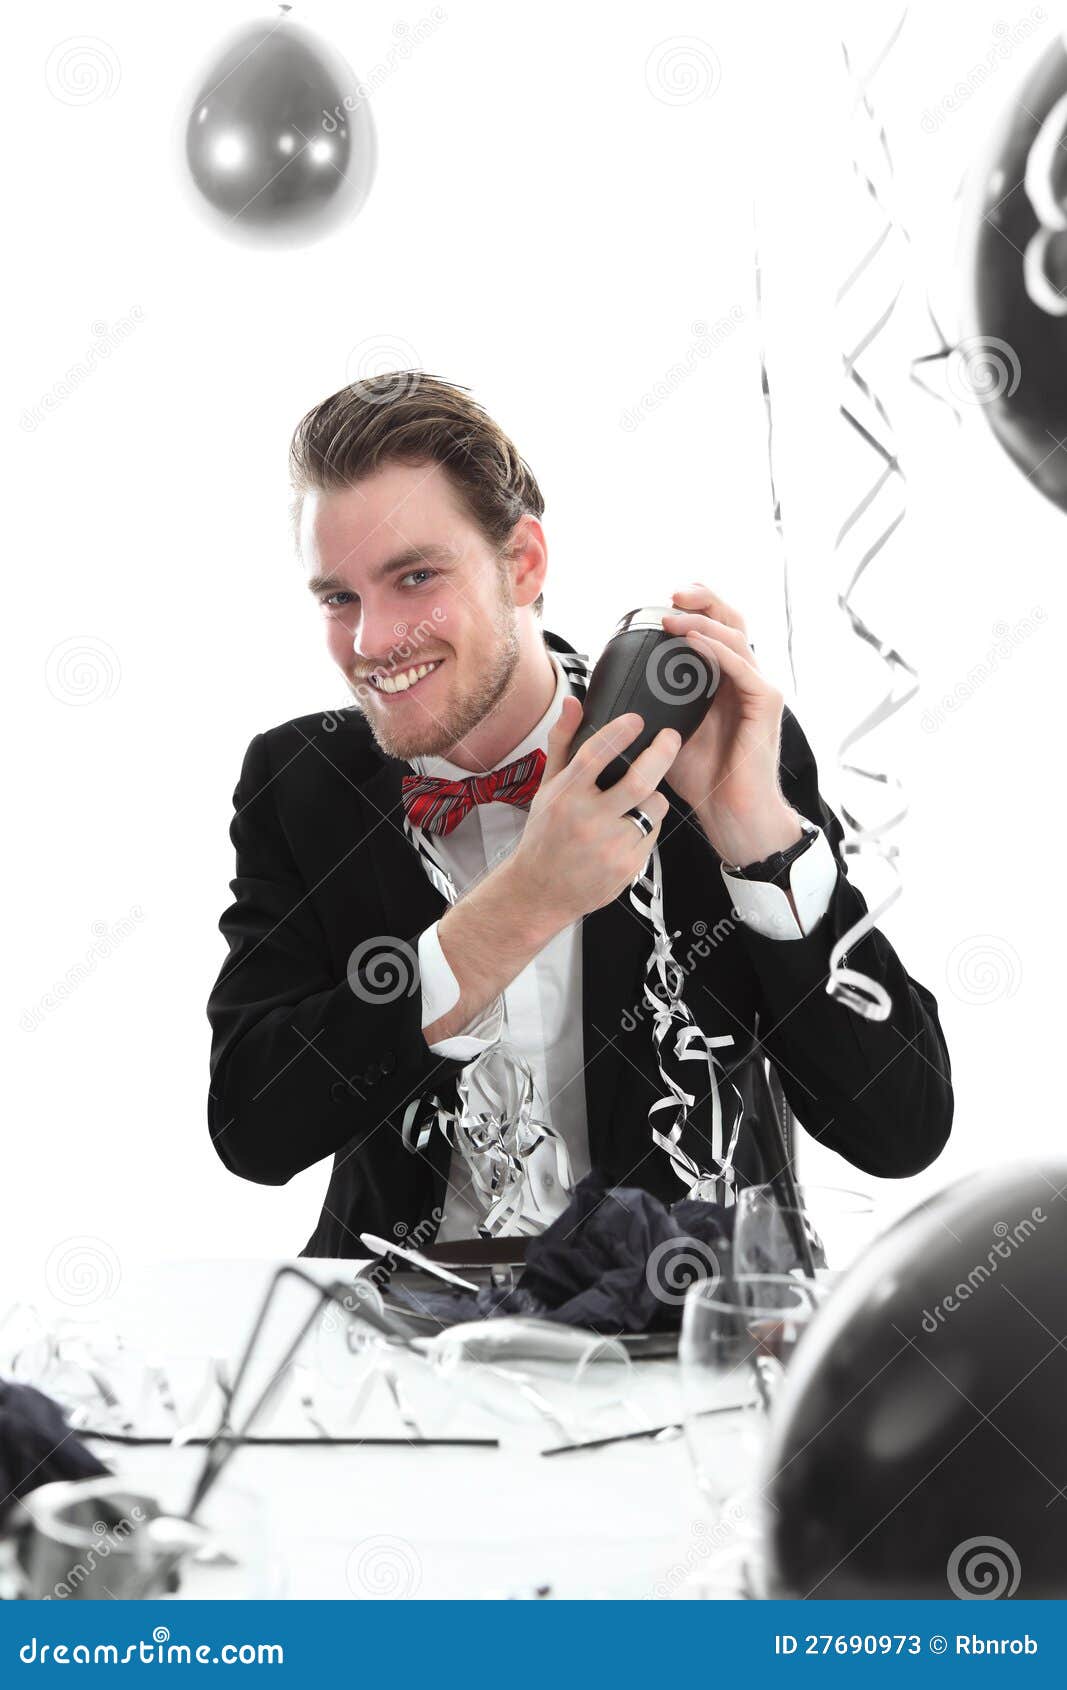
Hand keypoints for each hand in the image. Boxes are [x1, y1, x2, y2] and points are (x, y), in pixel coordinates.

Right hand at [507, 695, 680, 927]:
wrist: (542, 891)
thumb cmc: (545, 834)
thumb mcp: (547, 787)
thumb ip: (562, 742)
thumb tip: (573, 702)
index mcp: (566, 796)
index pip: (595, 755)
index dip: (620, 731)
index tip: (637, 719)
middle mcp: (588, 820)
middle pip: (639, 781)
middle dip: (662, 754)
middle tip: (670, 738)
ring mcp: (610, 846)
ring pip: (654, 806)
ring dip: (652, 797)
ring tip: (635, 801)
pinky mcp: (628, 866)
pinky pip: (653, 833)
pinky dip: (646, 825)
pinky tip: (626, 830)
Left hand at [658, 583, 802, 864]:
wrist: (730, 813)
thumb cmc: (701, 778)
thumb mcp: (664, 733)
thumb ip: (649, 707)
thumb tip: (606, 693)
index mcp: (721, 680)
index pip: (712, 629)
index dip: (692, 609)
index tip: (659, 604)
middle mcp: (742, 677)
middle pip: (729, 620)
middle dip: (702, 599)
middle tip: (671, 594)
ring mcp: (757, 688)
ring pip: (735, 636)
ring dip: (702, 622)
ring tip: (672, 618)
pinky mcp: (766, 703)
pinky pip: (742, 667)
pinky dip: (716, 650)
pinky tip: (693, 640)